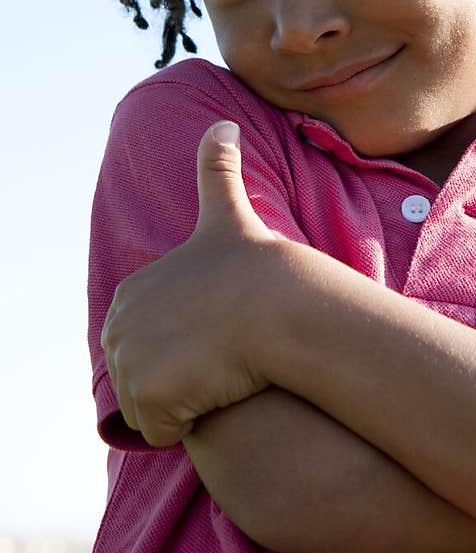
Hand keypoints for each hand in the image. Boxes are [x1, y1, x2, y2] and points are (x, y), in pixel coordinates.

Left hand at [101, 121, 286, 447]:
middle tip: (226, 352)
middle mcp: (118, 326)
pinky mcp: (146, 397)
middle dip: (184, 373)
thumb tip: (224, 121)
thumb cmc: (259, 267)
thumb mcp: (228, 212)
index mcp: (130, 293)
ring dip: (188, 399)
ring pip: (152, 406)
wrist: (279, 306)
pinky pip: (163, 431)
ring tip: (224, 370)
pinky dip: (188, 422)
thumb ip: (218, 169)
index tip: (222, 328)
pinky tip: (218, 393)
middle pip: (146, 374)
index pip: (149, 339)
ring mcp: (129, 362)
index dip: (189, 341)